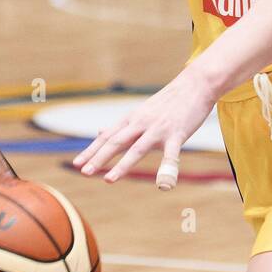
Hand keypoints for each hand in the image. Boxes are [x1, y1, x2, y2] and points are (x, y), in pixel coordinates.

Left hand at [71, 69, 213, 187]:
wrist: (195, 85)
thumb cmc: (167, 102)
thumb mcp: (140, 112)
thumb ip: (121, 126)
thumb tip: (99, 131)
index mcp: (131, 119)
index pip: (107, 137)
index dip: (91, 150)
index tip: (76, 164)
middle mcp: (141, 123)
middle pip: (116, 141)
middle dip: (99, 158)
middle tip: (84, 172)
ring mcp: (158, 129)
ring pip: (137, 148)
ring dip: (122, 165)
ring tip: (108, 180)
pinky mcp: (177, 134)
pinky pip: (171, 154)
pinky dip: (167, 169)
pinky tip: (163, 186)